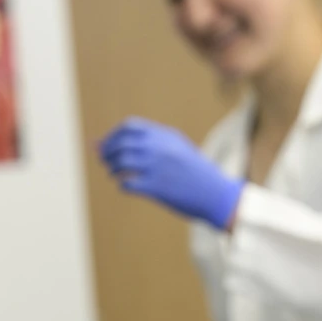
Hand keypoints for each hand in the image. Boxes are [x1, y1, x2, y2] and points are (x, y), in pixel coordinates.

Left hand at [99, 117, 243, 229]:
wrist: (215, 194)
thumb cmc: (193, 172)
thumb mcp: (176, 150)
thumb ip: (147, 144)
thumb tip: (106, 143)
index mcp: (166, 136)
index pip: (129, 127)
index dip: (114, 136)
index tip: (109, 146)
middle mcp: (160, 148)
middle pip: (121, 144)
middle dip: (108, 153)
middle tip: (106, 161)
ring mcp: (158, 167)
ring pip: (121, 162)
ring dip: (113, 169)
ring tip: (115, 174)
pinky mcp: (157, 188)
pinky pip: (128, 184)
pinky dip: (123, 185)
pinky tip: (126, 187)